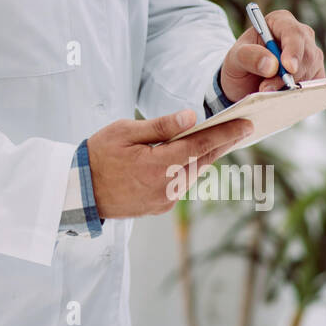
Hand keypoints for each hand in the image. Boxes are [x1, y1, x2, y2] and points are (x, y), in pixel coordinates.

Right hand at [86, 109, 253, 219]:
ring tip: (217, 140)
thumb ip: (160, 126)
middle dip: (222, 144)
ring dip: (204, 157)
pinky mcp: (160, 207)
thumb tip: (191, 117)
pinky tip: (187, 158)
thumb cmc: (98, 154)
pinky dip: (187, 170)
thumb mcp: (125, 131)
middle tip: (242, 128)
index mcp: (158, 165)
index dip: (225, 134)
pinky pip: (181, 185)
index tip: (246, 125)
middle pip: (202, 161)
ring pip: (193, 174)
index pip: (199, 145)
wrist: (79, 190)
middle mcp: (166, 187)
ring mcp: (164, 200)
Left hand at [220, 8, 324, 101]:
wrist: (245, 80)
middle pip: (306, 54)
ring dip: (291, 86)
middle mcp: (300, 34)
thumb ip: (250, 56)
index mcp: (280, 21)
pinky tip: (283, 96)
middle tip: (266, 88)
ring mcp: (310, 53)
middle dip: (288, 75)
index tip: (288, 68)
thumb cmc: (240, 62)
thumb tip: (272, 65)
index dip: (293, 50)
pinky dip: (300, 93)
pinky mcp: (315, 72)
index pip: (293, 32)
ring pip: (312, 71)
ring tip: (268, 92)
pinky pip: (315, 84)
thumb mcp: (235, 58)